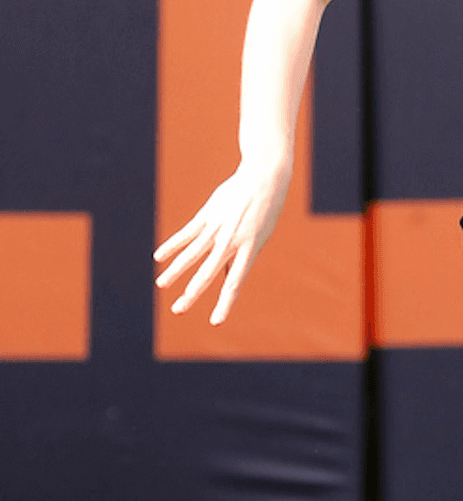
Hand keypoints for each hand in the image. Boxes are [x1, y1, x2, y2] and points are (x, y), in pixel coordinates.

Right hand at [153, 161, 290, 324]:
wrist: (265, 178)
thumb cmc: (263, 213)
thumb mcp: (258, 239)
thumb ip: (240, 260)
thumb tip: (227, 281)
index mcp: (249, 251)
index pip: (235, 283)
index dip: (225, 303)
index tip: (215, 322)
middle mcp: (232, 242)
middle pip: (208, 272)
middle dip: (192, 293)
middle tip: (178, 310)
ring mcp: (218, 228)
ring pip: (193, 253)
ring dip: (175, 271)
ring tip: (161, 284)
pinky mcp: (208, 215)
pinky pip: (187, 233)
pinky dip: (172, 245)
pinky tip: (158, 257)